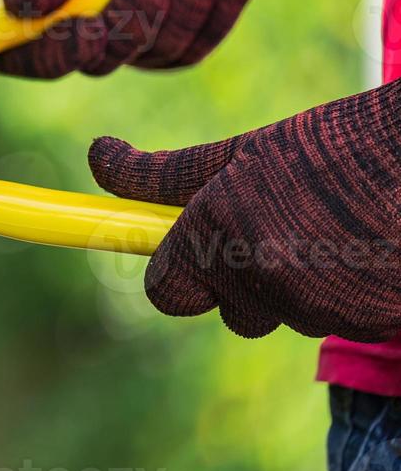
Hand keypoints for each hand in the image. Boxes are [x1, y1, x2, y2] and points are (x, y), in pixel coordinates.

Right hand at [0, 0, 265, 77]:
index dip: (47, 54)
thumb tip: (19, 5)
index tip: (88, 28)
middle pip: (92, 59)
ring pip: (156, 49)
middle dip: (136, 4)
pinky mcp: (173, 41)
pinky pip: (199, 43)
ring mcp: (121, 34)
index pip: (13, 52)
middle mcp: (67, 18)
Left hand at [89, 81, 400, 340]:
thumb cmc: (340, 144)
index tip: (182, 248)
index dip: (173, 270)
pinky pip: (335, 319)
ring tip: (335, 222)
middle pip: (226, 308)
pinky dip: (344, 292)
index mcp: (220, 229)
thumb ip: (165, 172)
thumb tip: (97, 159)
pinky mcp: (375, 326)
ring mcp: (322, 309)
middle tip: (274, 222)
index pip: (164, 290)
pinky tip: (369, 246)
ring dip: (298, 280)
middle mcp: (263, 278)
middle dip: (237, 276)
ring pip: (284, 312)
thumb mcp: (247, 149)